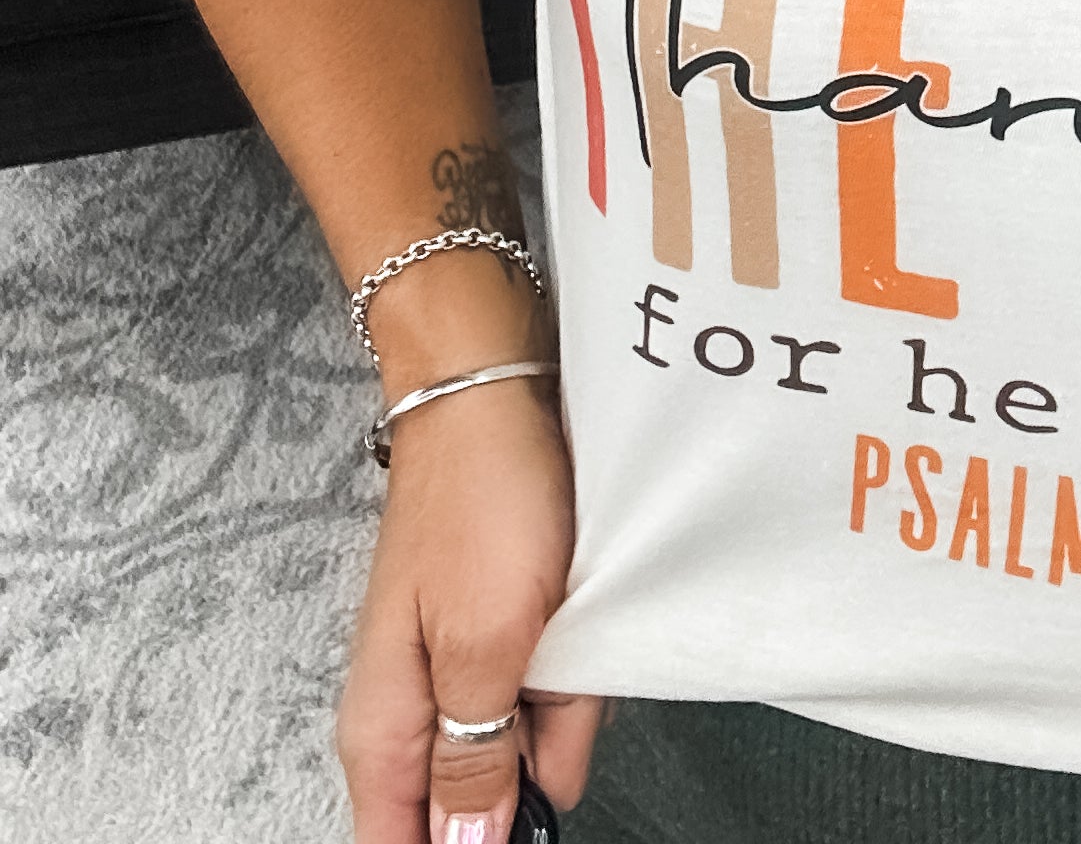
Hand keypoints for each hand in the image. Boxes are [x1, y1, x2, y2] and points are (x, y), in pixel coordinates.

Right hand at [338, 376, 601, 843]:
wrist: (494, 393)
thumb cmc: (479, 499)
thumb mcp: (483, 646)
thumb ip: (474, 758)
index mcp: (386, 732)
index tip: (515, 832)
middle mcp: (417, 709)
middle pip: (482, 799)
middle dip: (534, 768)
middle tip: (555, 686)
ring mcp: (464, 667)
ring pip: (528, 740)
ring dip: (567, 702)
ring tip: (567, 622)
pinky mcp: (505, 630)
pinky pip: (550, 683)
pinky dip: (578, 660)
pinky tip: (582, 613)